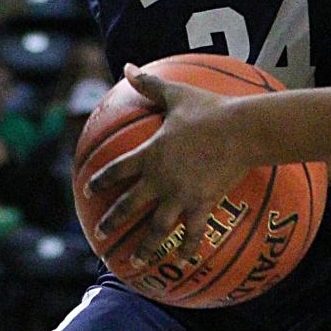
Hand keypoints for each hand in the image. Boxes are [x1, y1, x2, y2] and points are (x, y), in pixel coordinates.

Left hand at [87, 64, 252, 268]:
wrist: (241, 130)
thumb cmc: (209, 109)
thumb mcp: (176, 93)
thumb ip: (149, 84)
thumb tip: (128, 66)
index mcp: (149, 154)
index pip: (117, 171)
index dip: (101, 181)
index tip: (89, 191)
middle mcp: (159, 180)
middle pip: (129, 206)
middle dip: (113, 222)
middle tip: (101, 235)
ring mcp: (180, 196)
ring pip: (156, 229)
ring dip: (144, 249)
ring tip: (135, 264)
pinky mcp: (202, 205)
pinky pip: (193, 232)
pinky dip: (188, 247)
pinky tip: (185, 261)